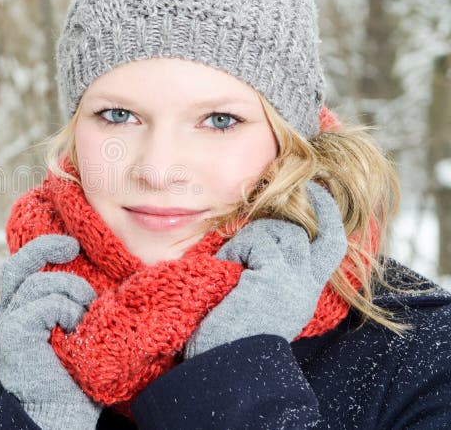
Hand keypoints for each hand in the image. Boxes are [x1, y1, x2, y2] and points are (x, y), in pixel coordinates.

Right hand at [0, 234, 101, 428]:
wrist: (62, 416)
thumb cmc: (77, 381)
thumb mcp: (75, 334)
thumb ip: (72, 307)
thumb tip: (99, 279)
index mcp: (22, 314)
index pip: (20, 270)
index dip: (41, 250)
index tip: (71, 245)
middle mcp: (8, 317)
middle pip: (16, 268)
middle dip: (44, 249)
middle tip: (72, 247)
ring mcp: (8, 326)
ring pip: (38, 284)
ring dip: (71, 290)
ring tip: (87, 312)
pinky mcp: (13, 335)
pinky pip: (44, 304)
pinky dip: (66, 309)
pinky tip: (76, 328)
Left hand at [185, 181, 346, 356]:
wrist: (223, 364)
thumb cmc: (225, 336)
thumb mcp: (256, 302)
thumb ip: (267, 274)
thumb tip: (259, 239)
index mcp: (303, 294)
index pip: (331, 245)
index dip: (327, 216)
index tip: (317, 190)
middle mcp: (306, 287)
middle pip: (302, 232)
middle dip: (273, 225)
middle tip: (244, 243)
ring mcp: (296, 280)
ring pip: (279, 231)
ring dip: (248, 239)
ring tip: (229, 264)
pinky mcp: (278, 275)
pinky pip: (257, 242)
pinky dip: (236, 250)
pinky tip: (225, 268)